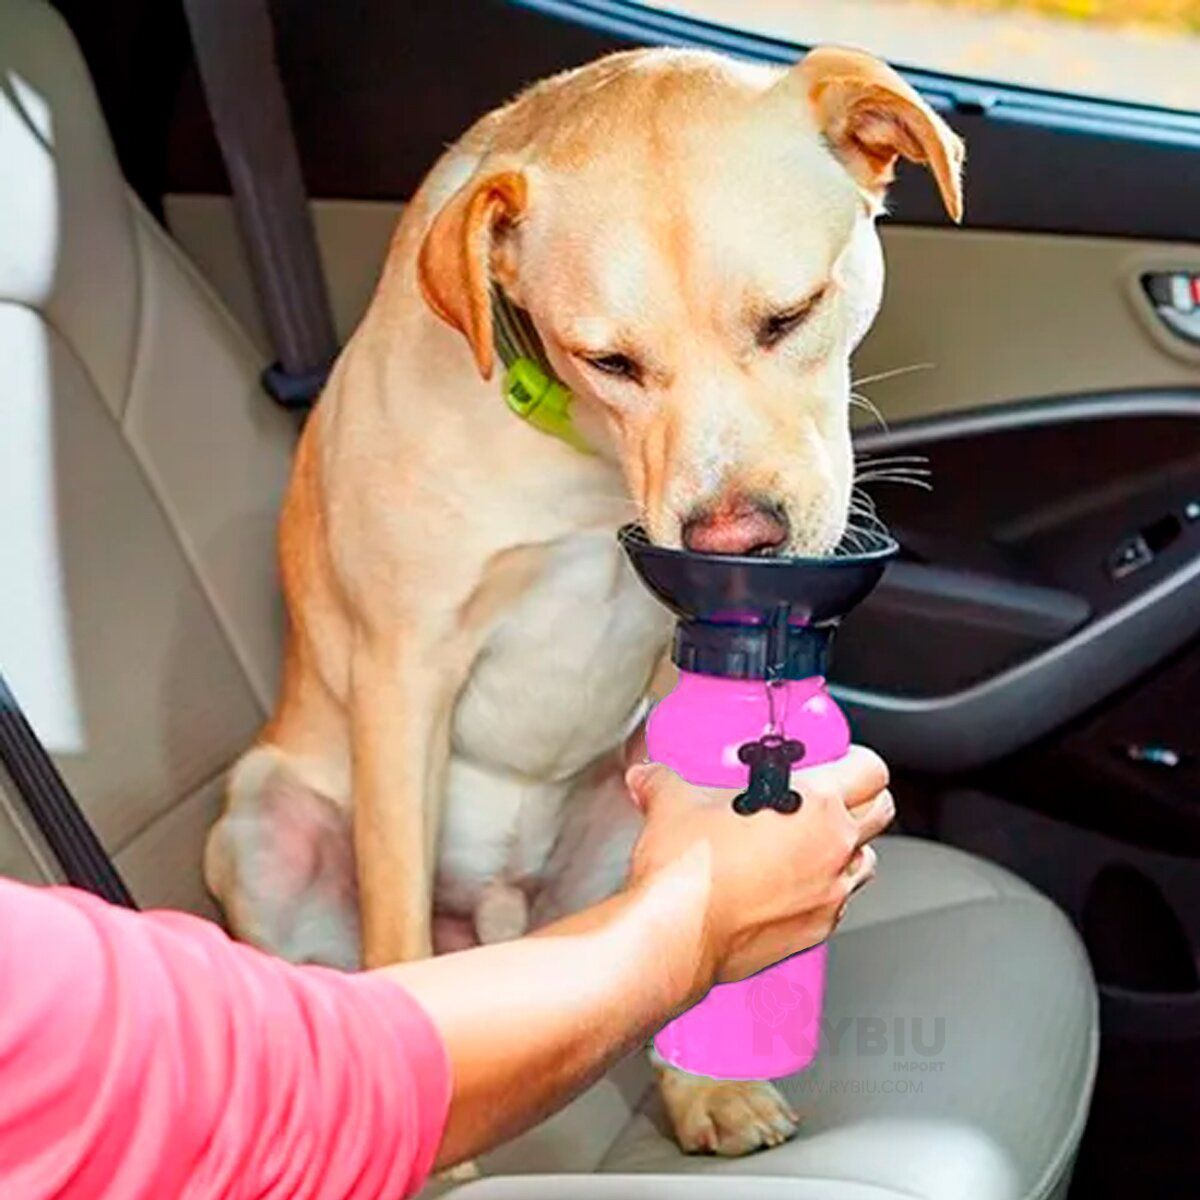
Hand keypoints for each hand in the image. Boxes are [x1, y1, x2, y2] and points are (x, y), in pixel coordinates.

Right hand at [624, 746, 892, 990]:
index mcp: (814, 804)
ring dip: (847, 848)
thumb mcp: (672, 802)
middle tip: (831, 796)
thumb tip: (650, 777)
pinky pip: (839, 902)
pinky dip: (824, 890)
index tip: (840, 759)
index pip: (871, 769)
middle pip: (882, 811)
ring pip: (866, 861)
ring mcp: (830, 894)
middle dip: (863, 800)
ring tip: (809, 843)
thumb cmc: (687, 872)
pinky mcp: (817, 930)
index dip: (858, 759)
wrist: (676, 934)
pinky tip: (788, 885)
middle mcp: (833, 848)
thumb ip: (665, 781)